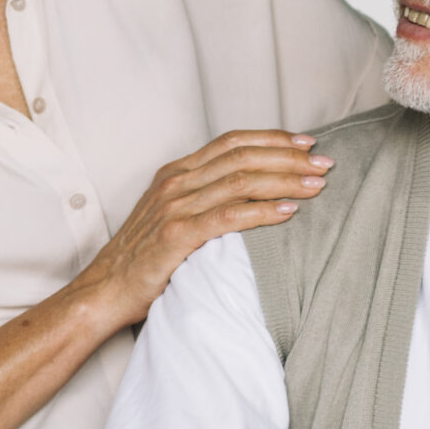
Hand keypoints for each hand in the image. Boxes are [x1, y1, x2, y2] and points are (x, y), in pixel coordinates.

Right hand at [75, 129, 332, 330]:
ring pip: (241, 182)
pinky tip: (290, 211)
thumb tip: (252, 189)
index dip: (273, 139)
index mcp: (176, 172)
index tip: (307, 142)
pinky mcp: (177, 234)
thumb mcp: (173, 214)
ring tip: (318, 185)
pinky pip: (229, 217)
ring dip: (286, 181)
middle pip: (243, 157)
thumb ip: (205, 196)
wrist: (105, 290)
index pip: (233, 142)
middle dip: (290, 158)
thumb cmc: (145, 257)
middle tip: (324, 163)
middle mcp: (176, 182)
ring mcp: (174, 207)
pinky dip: (263, 212)